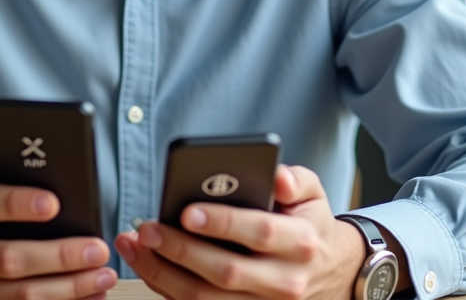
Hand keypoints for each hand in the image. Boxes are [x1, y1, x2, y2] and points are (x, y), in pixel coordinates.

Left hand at [116, 165, 404, 299]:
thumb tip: (278, 177)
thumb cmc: (309, 224)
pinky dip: (167, 287)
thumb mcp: (314, 193)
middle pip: (226, 272)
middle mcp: (284, 281)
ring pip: (205, 298)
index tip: (186, 211)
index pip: (259, 232)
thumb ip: (296, 180)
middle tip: (147, 229)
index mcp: (300, 243)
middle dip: (181, 250)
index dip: (222, 223)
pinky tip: (145, 264)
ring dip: (163, 273)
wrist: (331, 270)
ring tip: (134, 244)